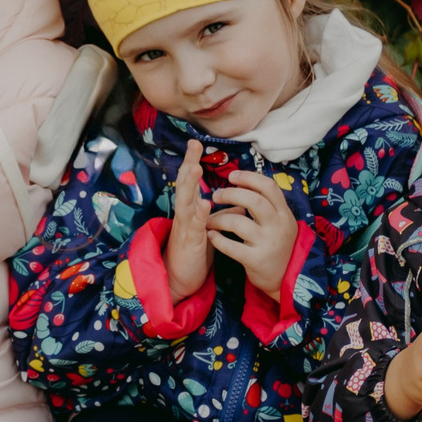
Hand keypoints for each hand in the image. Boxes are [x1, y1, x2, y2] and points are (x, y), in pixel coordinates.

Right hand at [165, 140, 214, 300]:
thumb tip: (241, 203)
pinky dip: (199, 216)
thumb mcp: (209, 228)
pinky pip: (194, 228)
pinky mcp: (189, 244)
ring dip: (190, 187)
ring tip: (195, 169)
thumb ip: (222, 214)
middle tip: (192, 146)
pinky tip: (204, 205)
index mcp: (190, 210)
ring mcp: (185, 229)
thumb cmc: (196, 251)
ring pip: (185, 204)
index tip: (196, 143)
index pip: (191, 182)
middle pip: (184, 186)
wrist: (180, 278)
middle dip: (188, 165)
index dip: (192, 162)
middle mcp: (185, 215)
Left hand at [208, 169, 299, 301]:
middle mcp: (278, 226)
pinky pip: (231, 247)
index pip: (268, 186)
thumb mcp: (281, 222)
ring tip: (209, 220)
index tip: (232, 176)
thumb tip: (244, 182)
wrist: (286, 278)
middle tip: (216, 196)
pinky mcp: (256, 260)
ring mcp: (267, 243)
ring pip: (238, 223)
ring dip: (218, 218)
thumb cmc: (277, 245)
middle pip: (253, 200)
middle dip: (230, 194)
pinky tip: (211, 235)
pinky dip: (218, 239)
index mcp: (284, 213)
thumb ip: (268, 204)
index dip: (248, 177)